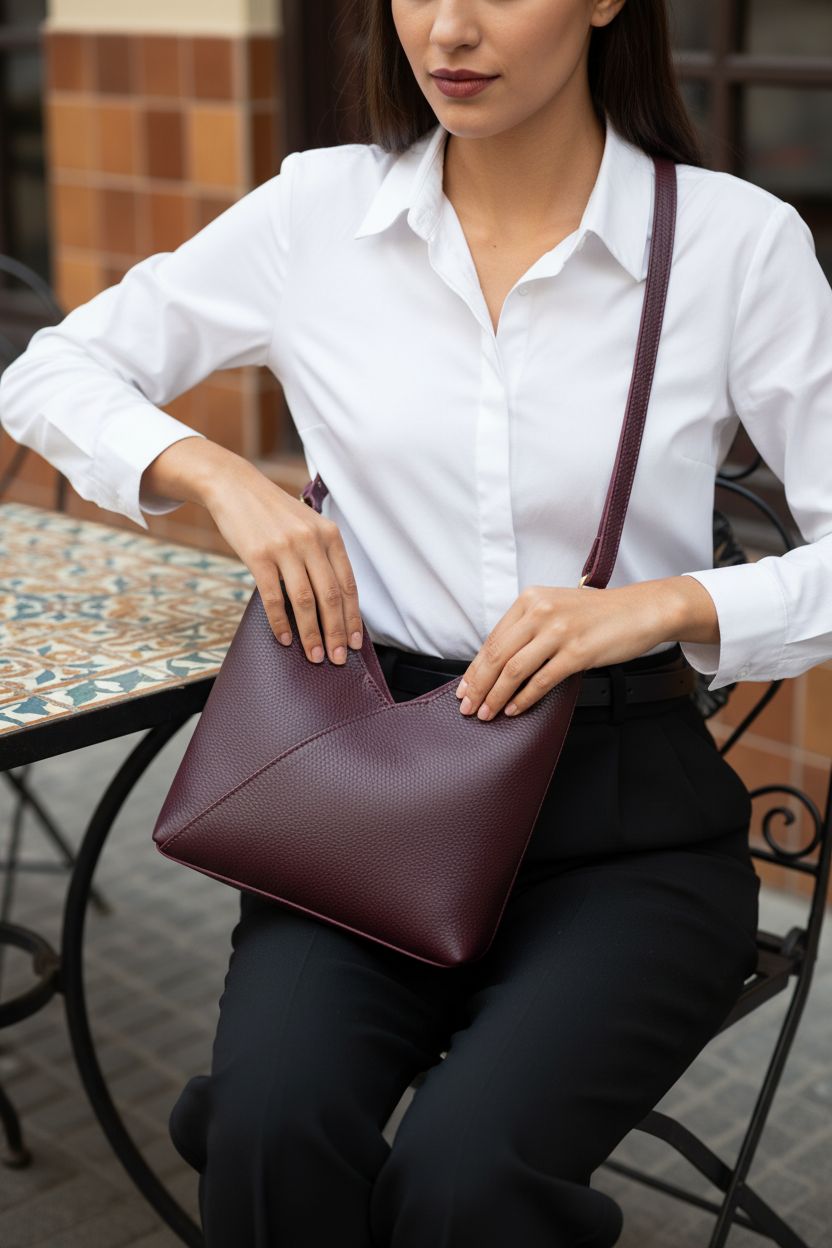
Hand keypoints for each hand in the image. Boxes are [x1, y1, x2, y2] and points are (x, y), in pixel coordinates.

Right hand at [203, 455, 363, 664]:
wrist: (235, 486)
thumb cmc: (273, 513)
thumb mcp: (307, 525)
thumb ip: (322, 556)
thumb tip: (332, 604)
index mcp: (329, 535)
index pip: (348, 585)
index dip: (353, 618)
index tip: (354, 642)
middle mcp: (311, 541)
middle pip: (330, 597)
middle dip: (336, 633)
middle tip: (337, 658)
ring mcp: (285, 548)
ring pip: (306, 601)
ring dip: (311, 633)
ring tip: (314, 655)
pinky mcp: (259, 556)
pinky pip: (274, 597)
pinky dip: (281, 622)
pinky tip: (285, 639)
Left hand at [454, 578, 695, 719]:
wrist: (641, 610)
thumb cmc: (599, 613)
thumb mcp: (556, 607)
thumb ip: (529, 627)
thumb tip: (499, 662)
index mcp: (531, 599)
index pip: (493, 639)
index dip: (475, 668)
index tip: (465, 688)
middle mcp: (541, 611)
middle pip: (497, 655)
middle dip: (478, 686)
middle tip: (468, 707)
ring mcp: (559, 631)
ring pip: (514, 669)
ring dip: (496, 696)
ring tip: (487, 713)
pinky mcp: (578, 652)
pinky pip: (542, 680)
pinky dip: (524, 698)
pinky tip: (514, 709)